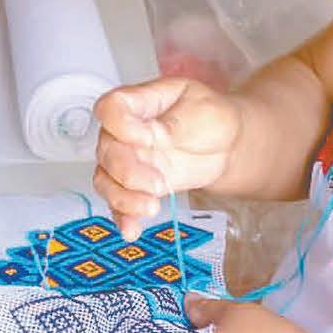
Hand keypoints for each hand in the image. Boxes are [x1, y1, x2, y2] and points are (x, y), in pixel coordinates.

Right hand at [93, 76, 242, 237]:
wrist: (226, 146)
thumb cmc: (213, 119)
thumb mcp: (205, 109)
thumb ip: (176, 123)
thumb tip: (152, 135)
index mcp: (140, 103)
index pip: (112, 107)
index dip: (121, 125)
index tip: (145, 138)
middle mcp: (125, 132)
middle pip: (107, 150)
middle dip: (128, 171)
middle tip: (158, 184)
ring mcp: (128, 160)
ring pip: (106, 179)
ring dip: (123, 198)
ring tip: (151, 207)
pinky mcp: (135, 186)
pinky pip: (118, 202)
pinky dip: (123, 217)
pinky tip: (132, 229)